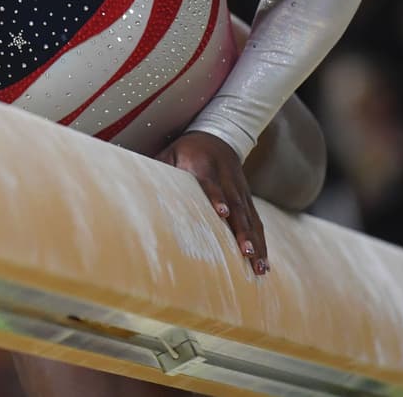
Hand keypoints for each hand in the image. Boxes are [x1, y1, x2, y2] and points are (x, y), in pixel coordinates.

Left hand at [157, 131, 268, 275]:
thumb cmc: (186, 149)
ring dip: (257, 242)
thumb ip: (160, 168)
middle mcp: (228, 179)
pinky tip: (263, 261)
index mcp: (205, 167)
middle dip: (243, 231)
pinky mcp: (247, 198)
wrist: (217, 135)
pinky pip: (256, 220)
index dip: (217, 197)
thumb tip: (139, 186)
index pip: (212, 183)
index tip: (222, 213)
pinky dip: (261, 240)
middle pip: (237, 206)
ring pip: (251, 218)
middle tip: (247, 253)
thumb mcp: (170, 153)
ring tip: (259, 267)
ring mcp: (240, 190)